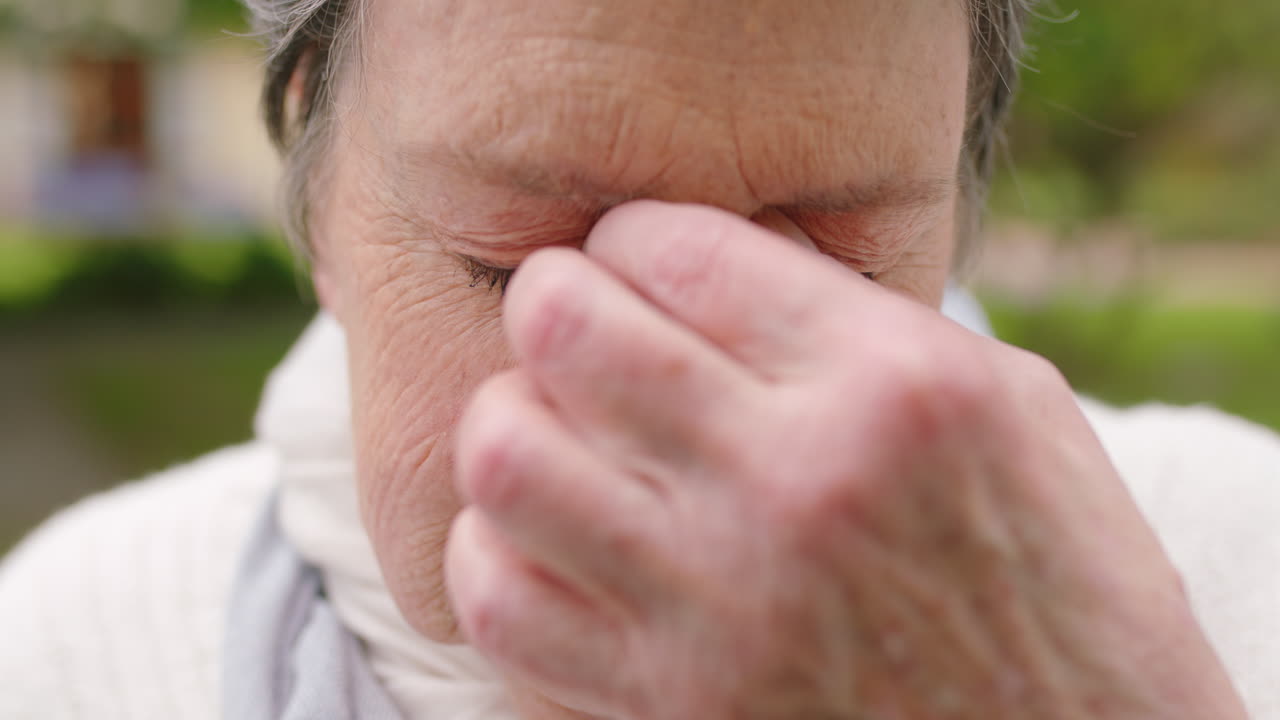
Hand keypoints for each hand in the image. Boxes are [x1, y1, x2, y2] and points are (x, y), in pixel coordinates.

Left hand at [446, 201, 1245, 718]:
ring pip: (504, 458)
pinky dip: (498, 555)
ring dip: (510, 424)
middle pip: (562, 329)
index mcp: (891, 386)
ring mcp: (720, 607)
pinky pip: (499, 602)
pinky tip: (550, 542)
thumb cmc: (1064, 582)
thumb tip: (707, 269)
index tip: (631, 264)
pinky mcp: (669, 707)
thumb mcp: (1013, 411)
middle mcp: (793, 483)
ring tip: (554, 434)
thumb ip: (861, 323)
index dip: (627, 239)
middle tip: (573, 327)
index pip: (675, 249)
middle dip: (549, 304)